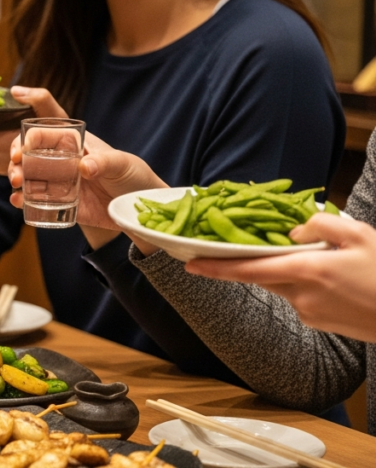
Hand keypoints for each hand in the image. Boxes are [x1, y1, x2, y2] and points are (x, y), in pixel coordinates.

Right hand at [8, 136, 165, 240]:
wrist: (140, 209)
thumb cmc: (134, 176)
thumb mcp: (123, 164)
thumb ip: (105, 162)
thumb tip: (85, 166)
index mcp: (74, 143)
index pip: (46, 132)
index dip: (29, 137)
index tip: (20, 149)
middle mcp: (61, 160)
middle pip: (29, 153)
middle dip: (16, 159)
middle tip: (16, 171)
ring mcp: (58, 181)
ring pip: (28, 176)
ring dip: (16, 178)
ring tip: (16, 186)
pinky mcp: (58, 203)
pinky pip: (35, 200)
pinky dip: (22, 200)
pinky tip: (18, 201)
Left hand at [185, 214, 375, 342]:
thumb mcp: (359, 235)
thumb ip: (320, 225)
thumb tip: (292, 231)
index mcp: (307, 271)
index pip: (249, 269)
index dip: (216, 267)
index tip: (189, 264)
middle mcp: (300, 296)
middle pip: (261, 275)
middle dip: (247, 261)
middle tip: (233, 244)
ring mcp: (308, 313)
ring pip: (281, 285)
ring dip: (283, 270)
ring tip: (313, 258)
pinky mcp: (317, 323)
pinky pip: (298, 297)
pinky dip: (302, 283)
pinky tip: (330, 277)